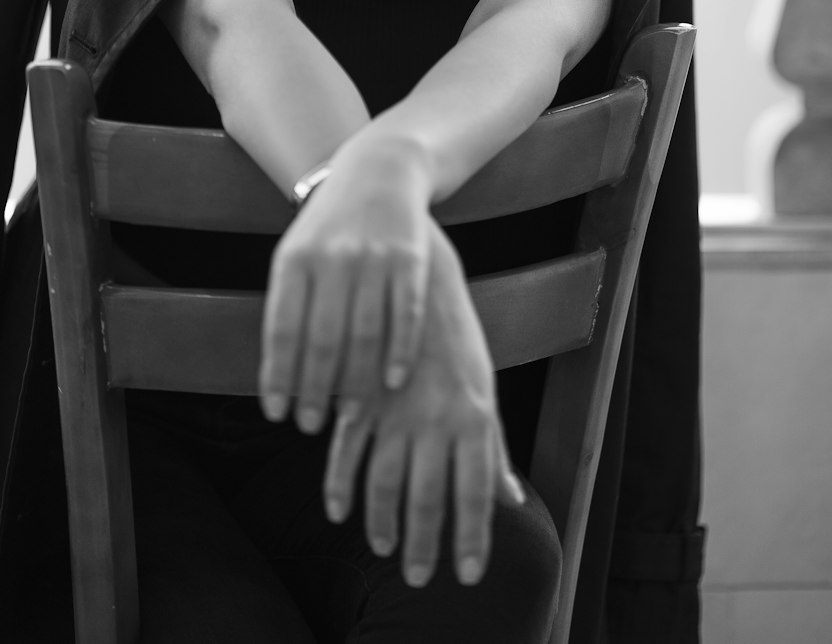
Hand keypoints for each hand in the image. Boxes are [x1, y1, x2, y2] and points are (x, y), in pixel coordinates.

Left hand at [259, 134, 432, 432]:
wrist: (378, 170)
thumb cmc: (330, 226)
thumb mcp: (298, 254)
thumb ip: (290, 306)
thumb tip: (280, 378)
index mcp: (296, 260)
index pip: (283, 330)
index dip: (279, 377)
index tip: (277, 414)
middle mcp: (333, 259)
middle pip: (324, 340)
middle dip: (315, 391)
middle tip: (311, 426)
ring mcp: (374, 258)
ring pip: (366, 335)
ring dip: (356, 383)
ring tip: (349, 415)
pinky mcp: (411, 259)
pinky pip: (407, 316)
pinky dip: (400, 353)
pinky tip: (393, 382)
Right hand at [322, 220, 524, 588]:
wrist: (416, 271)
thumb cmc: (456, 332)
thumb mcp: (482, 383)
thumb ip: (493, 443)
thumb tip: (512, 498)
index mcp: (472, 414)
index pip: (473, 493)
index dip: (470, 538)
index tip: (466, 574)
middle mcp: (434, 415)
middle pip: (426, 496)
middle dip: (423, 543)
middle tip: (419, 577)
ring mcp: (394, 405)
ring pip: (382, 480)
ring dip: (380, 521)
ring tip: (381, 548)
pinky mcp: (359, 390)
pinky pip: (346, 449)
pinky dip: (338, 485)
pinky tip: (338, 510)